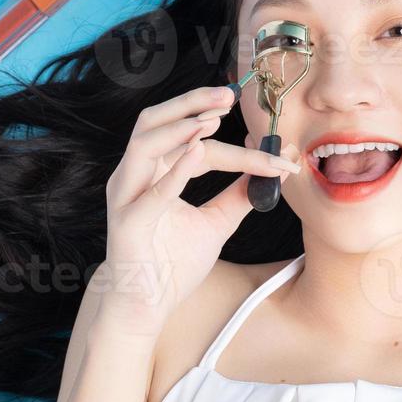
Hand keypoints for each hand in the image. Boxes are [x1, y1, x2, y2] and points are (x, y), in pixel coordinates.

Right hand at [95, 85, 302, 338]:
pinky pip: (150, 192)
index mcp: (155, 172)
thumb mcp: (216, 222)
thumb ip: (239, 195)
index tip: (267, 137)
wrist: (147, 306)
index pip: (194, 143)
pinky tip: (196, 152)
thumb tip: (273, 171)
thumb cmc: (172, 263)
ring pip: (144, 144)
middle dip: (190, 103)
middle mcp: (136, 176)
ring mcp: (127, 197)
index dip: (231, 138)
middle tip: (227, 95)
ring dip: (179, 127)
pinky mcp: (127, 223)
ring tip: (211, 120)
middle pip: (154, 122)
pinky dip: (175, 170)